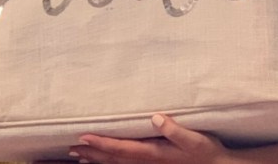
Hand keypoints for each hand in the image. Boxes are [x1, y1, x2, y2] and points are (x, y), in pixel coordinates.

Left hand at [67, 114, 229, 163]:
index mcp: (154, 153)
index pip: (121, 148)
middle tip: (71, 146)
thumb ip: (174, 129)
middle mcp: (148, 162)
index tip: (83, 136)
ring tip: (79, 155)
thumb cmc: (206, 151)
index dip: (101, 143)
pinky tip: (103, 161)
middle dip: (92, 152)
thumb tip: (155, 117)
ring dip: (97, 160)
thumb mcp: (194, 139)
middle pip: (113, 158)